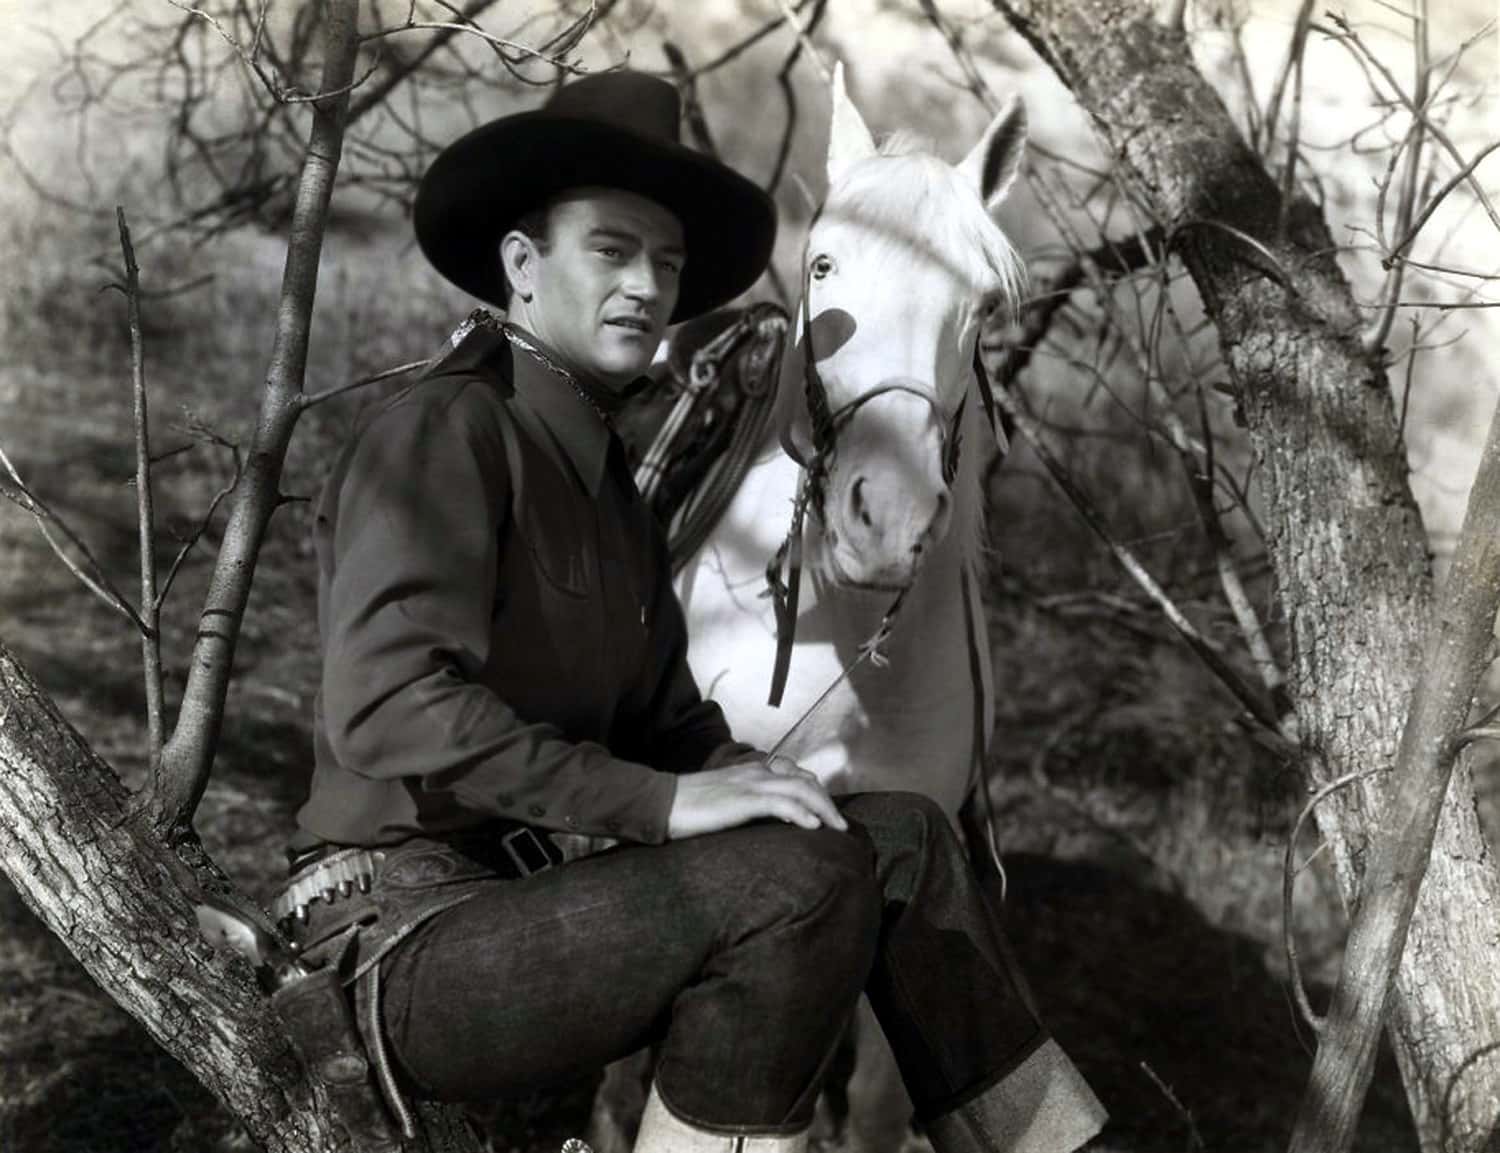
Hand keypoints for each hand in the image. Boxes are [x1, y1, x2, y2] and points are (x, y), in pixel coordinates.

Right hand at [666, 756, 847, 840]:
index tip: (826, 813)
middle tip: (840, 825)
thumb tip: (768, 820)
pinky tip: (812, 826)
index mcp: (751, 770)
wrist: (662, 803)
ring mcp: (750, 784)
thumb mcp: (724, 799)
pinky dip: (801, 813)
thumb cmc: (689, 806)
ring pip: (801, 789)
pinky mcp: (743, 800)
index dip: (816, 791)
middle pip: (805, 780)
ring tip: (837, 828)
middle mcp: (756, 772)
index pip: (796, 774)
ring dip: (824, 808)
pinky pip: (781, 803)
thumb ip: (746, 802)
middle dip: (827, 802)